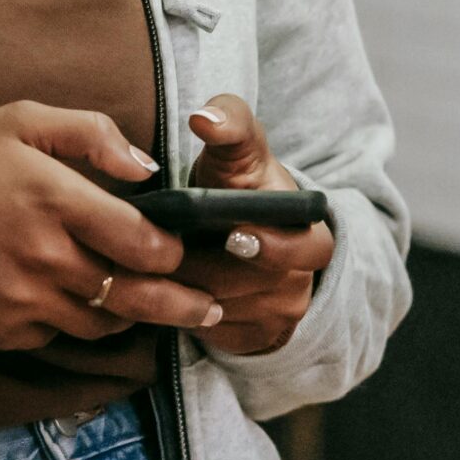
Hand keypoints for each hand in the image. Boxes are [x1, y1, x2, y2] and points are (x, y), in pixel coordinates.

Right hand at [0, 101, 223, 350]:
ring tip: (158, 311)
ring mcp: (23, 300)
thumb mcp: (23, 120)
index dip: (172, 251)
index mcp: (55, 199)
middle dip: (180, 303)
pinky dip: (79, 324)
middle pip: (133, 294)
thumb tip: (147, 166)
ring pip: (102, 322)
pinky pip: (58, 335)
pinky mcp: (3, 332)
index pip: (139, 240)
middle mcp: (45, 257)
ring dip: (133, 317)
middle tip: (207, 307)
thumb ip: (92, 134)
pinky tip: (90, 309)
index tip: (182, 249)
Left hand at [176, 94, 334, 355]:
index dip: (273, 246)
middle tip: (166, 248)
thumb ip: (229, 122)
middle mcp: (299, 283)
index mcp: (309, 235)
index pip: (307, 249)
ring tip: (150, 261)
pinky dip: (181, 312)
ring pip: (220, 312)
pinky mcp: (249, 342)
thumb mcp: (239, 149)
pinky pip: (208, 335)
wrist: (240, 230)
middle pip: (248, 286)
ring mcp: (277, 317)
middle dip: (202, 266)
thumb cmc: (238, 183)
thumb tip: (204, 118)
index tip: (234, 234)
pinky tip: (161, 285)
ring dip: (183, 289)